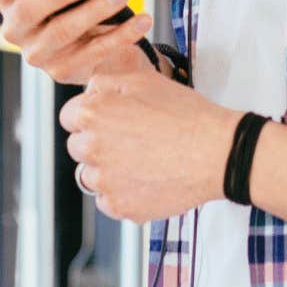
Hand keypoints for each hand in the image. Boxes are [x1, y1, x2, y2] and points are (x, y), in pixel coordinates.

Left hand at [60, 66, 241, 222]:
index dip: (89, 116)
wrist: (217, 153)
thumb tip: (91, 90)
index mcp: (93, 114)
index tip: (105, 121)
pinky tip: (144, 181)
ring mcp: (105, 181)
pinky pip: (107, 202)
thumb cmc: (186, 115)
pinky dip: (121, 195)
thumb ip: (107, 83)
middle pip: (78, 147)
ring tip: (139, 163)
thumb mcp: (144, 80)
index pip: (69, 117)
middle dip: (97, 143)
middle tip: (128, 141)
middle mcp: (92, 148)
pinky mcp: (121, 206)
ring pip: (90, 177)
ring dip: (107, 171)